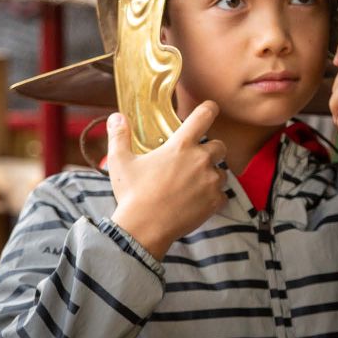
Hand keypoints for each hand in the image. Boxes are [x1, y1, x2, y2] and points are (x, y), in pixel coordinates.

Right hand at [107, 100, 228, 258]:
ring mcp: (210, 181)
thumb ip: (119, 136)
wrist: (144, 229)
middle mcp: (200, 160)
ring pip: (221, 172)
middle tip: (195, 161)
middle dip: (211, 151)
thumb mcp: (120, 162)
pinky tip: (195, 202)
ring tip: (191, 185)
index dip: (209, 109)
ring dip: (211, 176)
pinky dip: (212, 197)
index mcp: (181, 145)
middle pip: (220, 146)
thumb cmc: (132, 194)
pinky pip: (221, 195)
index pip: (203, 116)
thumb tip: (116, 116)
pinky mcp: (214, 202)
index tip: (211, 109)